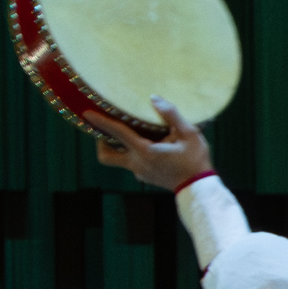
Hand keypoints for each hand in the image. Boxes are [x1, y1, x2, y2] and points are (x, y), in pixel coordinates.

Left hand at [81, 98, 215, 191]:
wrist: (200, 190)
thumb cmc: (196, 161)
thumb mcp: (189, 134)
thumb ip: (171, 115)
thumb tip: (154, 98)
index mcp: (145, 151)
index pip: (117, 133)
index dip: (101, 122)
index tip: (87, 113)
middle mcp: (137, 163)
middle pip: (106, 155)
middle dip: (101, 142)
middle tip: (105, 130)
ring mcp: (141, 173)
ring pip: (118, 160)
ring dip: (117, 148)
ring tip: (126, 136)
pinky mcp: (147, 178)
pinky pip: (132, 165)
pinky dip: (133, 155)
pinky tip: (147, 148)